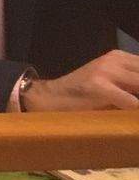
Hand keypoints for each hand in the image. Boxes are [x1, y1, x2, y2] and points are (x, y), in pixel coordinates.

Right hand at [23, 52, 138, 111]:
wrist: (49, 99)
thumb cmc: (83, 97)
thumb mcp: (112, 86)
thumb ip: (133, 87)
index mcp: (121, 57)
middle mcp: (115, 60)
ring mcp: (106, 71)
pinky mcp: (98, 86)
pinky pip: (131, 102)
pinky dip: (137, 111)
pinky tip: (135, 122)